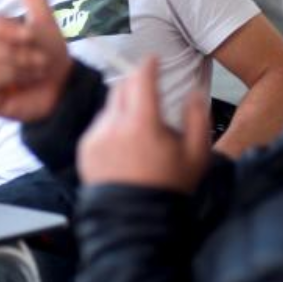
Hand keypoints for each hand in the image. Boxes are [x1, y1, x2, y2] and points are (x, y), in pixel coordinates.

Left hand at [77, 57, 210, 192]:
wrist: (135, 221)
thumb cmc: (169, 189)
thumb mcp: (196, 156)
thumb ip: (197, 119)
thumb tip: (194, 93)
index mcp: (142, 124)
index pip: (141, 80)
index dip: (148, 66)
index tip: (152, 60)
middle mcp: (114, 125)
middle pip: (121, 88)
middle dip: (134, 85)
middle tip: (147, 93)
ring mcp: (96, 137)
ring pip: (109, 108)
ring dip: (123, 109)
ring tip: (140, 135)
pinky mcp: (85, 149)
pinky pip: (98, 127)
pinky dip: (111, 128)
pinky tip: (125, 149)